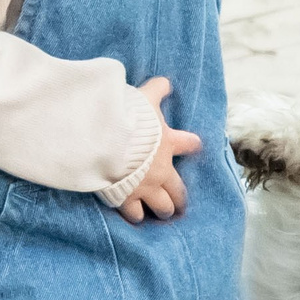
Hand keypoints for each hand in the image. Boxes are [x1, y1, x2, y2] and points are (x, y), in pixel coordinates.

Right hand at [116, 76, 201, 223]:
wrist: (105, 141)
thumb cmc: (126, 118)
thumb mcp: (144, 99)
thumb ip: (156, 90)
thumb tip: (165, 81)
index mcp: (168, 143)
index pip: (190, 143)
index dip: (192, 144)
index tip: (195, 146)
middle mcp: (162, 170)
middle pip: (179, 189)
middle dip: (180, 197)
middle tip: (181, 203)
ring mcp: (146, 187)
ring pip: (163, 206)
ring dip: (164, 209)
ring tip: (164, 214)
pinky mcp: (127, 198)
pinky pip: (135, 213)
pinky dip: (136, 216)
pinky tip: (137, 218)